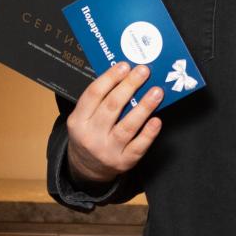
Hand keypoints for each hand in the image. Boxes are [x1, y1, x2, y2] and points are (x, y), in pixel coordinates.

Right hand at [66, 61, 164, 185]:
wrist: (86, 169)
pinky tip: (156, 120)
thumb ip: (99, 100)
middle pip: (112, 107)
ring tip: (157, 91)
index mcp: (78, 121)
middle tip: (144, 71)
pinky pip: (138, 146)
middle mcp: (91, 136)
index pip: (93, 94)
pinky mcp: (123, 162)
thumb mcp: (84, 118)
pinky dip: (148, 133)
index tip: (124, 66)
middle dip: (129, 86)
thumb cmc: (89, 135)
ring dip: (144, 106)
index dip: (110, 78)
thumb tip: (125, 75)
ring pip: (127, 126)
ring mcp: (107, 151)